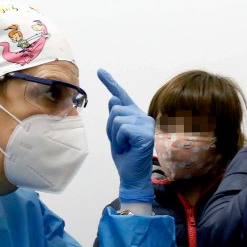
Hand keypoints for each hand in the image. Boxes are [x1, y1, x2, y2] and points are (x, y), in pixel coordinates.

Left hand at [98, 69, 154, 203]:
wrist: (133, 175)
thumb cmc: (125, 156)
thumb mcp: (115, 134)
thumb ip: (115, 117)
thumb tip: (113, 98)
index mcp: (137, 115)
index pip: (121, 96)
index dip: (110, 82)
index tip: (100, 71)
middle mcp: (144, 116)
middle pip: (115, 108)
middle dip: (111, 127)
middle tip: (120, 142)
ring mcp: (146, 124)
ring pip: (116, 117)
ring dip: (114, 134)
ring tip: (125, 145)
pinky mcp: (145, 133)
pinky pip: (122, 128)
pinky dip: (119, 140)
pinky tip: (128, 147)